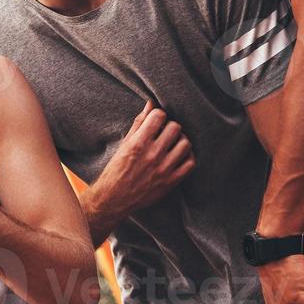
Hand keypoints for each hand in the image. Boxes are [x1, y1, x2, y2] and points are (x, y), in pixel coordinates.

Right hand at [89, 102, 194, 218]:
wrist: (114, 199)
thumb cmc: (117, 169)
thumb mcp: (125, 144)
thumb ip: (139, 123)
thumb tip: (151, 104)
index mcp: (138, 143)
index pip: (159, 116)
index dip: (158, 115)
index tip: (156, 121)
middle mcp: (152, 155)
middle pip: (175, 127)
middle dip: (170, 127)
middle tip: (165, 132)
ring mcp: (163, 169)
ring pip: (185, 144)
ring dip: (181, 140)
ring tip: (173, 143)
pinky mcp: (171, 182)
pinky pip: (190, 163)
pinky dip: (188, 156)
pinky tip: (179, 155)